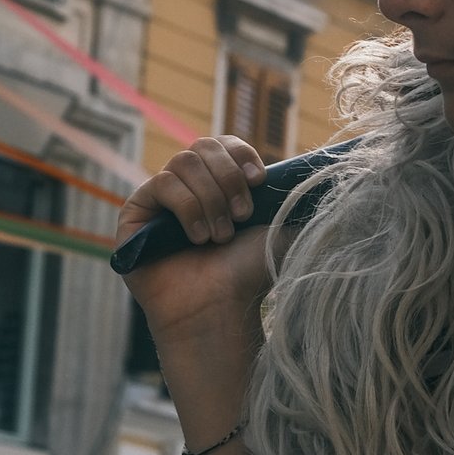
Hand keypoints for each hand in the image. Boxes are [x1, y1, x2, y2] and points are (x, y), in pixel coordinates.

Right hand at [116, 137, 276, 343]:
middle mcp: (186, 188)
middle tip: (242, 215)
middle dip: (228, 178)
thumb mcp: (280, 227)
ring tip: (220, 236)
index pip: (221, 144)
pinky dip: (187, 208)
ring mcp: (158, 200)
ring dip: (210, 198)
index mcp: (216, 185)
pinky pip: (161, 183)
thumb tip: (319, 178)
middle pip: (202, 146)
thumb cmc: (247, 274)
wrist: (220, 309)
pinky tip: (198, 239)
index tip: (259, 180)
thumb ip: (294, 199)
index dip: (239, 154)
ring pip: (183, 162)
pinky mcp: (134, 214)